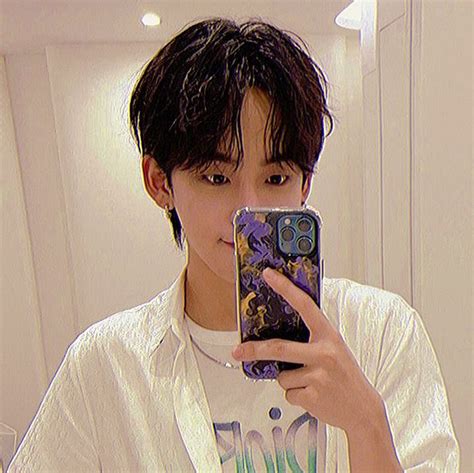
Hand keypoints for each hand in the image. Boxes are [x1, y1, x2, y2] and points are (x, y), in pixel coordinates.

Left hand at [232, 267, 383, 434]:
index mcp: (329, 336)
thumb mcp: (335, 349)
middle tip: (238, 350)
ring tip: (310, 382)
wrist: (363, 410)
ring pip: (282, 376)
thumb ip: (312, 340)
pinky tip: (313, 395)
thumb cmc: (345, 376)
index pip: (305, 305)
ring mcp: (318, 376)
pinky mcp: (312, 397)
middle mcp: (324, 353)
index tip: (268, 275)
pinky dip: (295, 395)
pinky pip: (288, 393)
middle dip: (255, 350)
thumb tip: (278, 335)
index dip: (285, 288)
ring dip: (288, 380)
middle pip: (279, 348)